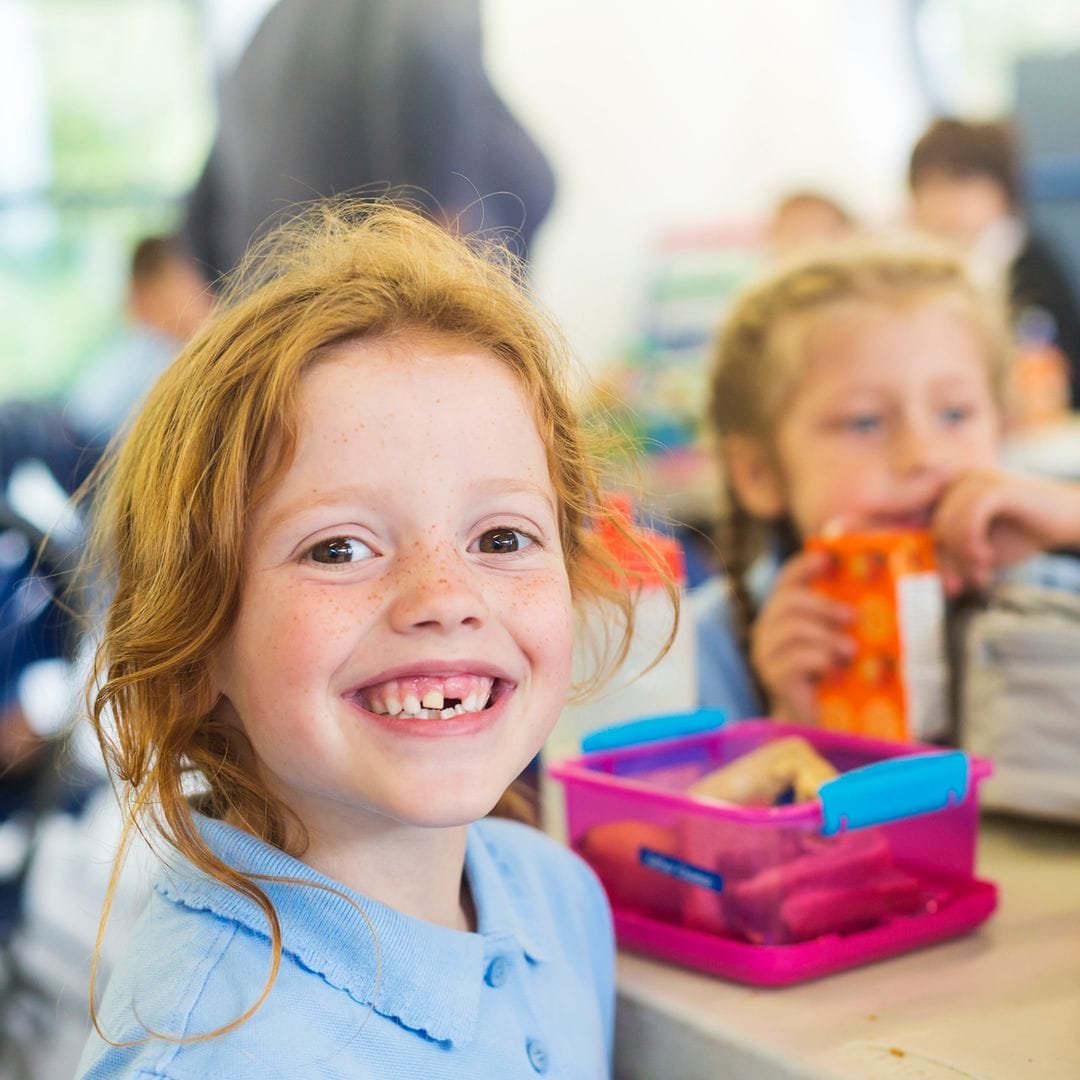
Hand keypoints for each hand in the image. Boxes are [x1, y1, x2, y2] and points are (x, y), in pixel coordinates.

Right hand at [750, 550, 854, 724]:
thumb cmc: (831, 673)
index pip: (787, 578)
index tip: (828, 558)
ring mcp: (766, 654)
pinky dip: (820, 659)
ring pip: (792, 628)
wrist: (816, 717)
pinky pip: (795, 659)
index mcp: (783, 613)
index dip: (805, 564)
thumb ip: (844, 618)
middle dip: (824, 604)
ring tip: (850, 649)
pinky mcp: (773, 677)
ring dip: (826, 636)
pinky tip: (835, 668)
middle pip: (789, 600)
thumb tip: (872, 599)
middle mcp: (768, 629)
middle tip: (852, 615)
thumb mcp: (837, 639)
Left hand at [933, 469, 1079, 593]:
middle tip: (975, 581)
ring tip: (982, 573)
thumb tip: (939, 583)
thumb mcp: (981, 552)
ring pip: (947, 526)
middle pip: (935, 529)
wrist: (1070, 519)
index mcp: (951, 491)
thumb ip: (956, 561)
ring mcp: (976, 480)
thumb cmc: (1023, 534)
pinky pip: (967, 520)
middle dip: (952, 563)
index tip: (952, 587)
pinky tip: (986, 557)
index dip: (935, 559)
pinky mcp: (994, 486)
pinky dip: (971, 544)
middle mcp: (959, 480)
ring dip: (962, 558)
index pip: (927, 528)